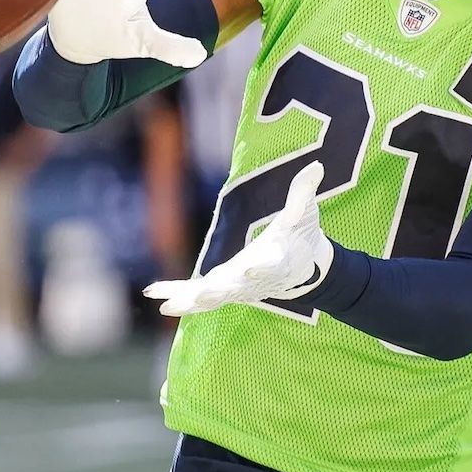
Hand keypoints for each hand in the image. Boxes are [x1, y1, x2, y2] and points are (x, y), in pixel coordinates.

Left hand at [143, 162, 332, 316]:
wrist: (304, 269)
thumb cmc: (301, 237)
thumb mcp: (304, 214)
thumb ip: (304, 192)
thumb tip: (317, 165)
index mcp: (277, 260)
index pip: (269, 265)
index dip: (260, 268)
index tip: (250, 271)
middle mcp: (254, 279)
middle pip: (236, 287)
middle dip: (218, 291)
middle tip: (204, 294)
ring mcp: (238, 288)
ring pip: (212, 298)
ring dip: (190, 301)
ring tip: (168, 306)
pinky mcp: (225, 289)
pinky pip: (199, 295)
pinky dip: (179, 294)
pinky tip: (154, 293)